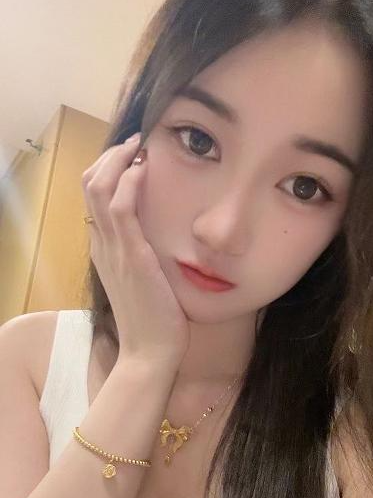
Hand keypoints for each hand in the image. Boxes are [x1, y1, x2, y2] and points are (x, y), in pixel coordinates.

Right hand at [81, 133, 189, 367]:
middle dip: (109, 156)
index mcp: (104, 250)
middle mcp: (102, 246)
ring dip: (117, 159)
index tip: (132, 157)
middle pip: (88, 186)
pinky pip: (121, 208)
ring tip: (138, 146)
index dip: (107, 170)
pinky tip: (144, 169)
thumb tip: (160, 239)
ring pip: (98, 189)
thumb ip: (144, 257)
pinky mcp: (131, 256)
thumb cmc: (154, 322)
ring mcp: (113, 250)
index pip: (93, 198)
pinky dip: (128, 181)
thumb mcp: (145, 282)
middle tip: (134, 144)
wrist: (151, 353)